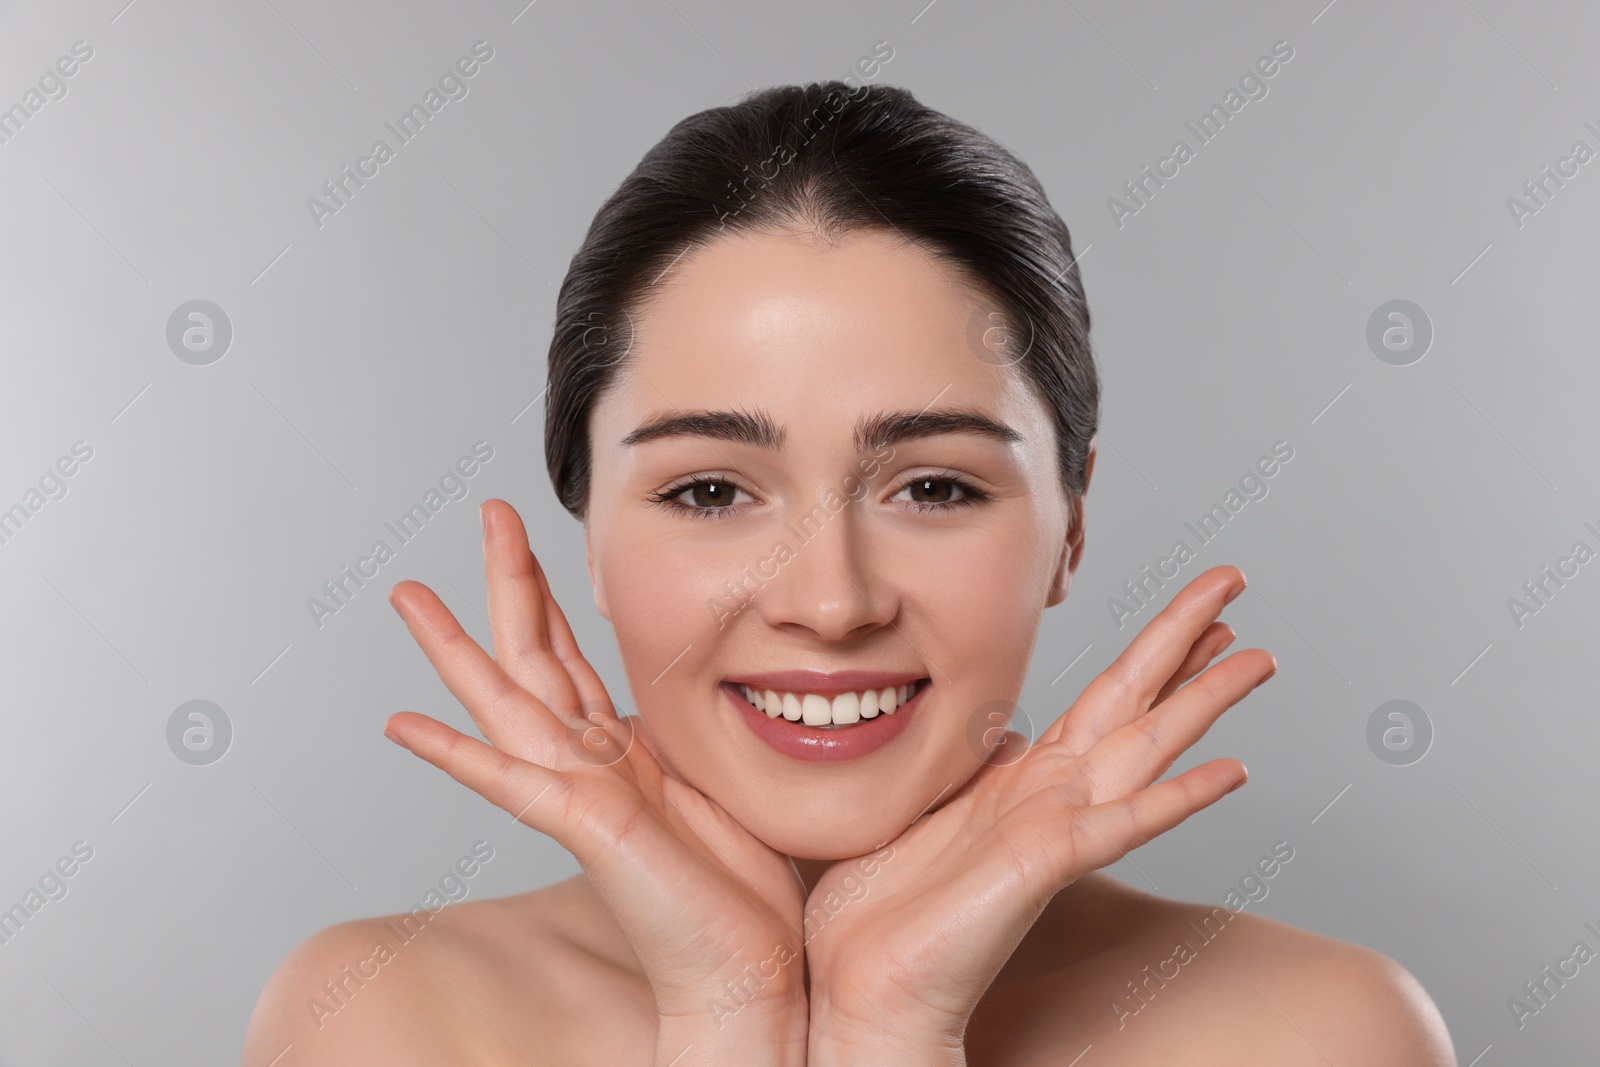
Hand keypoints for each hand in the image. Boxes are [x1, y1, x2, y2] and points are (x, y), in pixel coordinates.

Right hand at [383, 499, 807, 1064]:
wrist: (750, 971)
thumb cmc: (744, 891)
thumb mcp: (721, 781)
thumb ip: (692, 738)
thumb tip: (713, 690)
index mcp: (622, 751)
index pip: (573, 655)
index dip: (551, 594)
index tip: (533, 536)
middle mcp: (590, 763)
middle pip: (534, 653)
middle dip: (510, 580)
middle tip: (487, 510)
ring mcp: (579, 793)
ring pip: (506, 700)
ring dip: (455, 647)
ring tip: (408, 594)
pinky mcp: (584, 827)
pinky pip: (509, 782)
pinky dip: (454, 754)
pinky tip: (405, 726)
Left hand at [802, 565, 1271, 1065]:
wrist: (858, 985)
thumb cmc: (880, 909)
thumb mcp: (925, 803)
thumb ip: (974, 764)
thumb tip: (1007, 729)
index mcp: (1025, 777)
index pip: (1105, 697)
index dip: (1153, 651)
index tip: (1199, 613)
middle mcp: (1053, 795)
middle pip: (1135, 698)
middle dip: (1185, 637)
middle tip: (1233, 579)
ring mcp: (1056, 827)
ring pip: (1146, 745)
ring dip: (1203, 698)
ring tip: (1259, 656)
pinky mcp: (1045, 862)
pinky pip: (1124, 822)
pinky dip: (1179, 799)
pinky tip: (1231, 773)